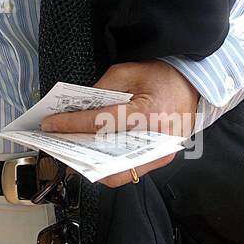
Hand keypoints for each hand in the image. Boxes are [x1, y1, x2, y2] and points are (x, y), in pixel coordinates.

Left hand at [39, 60, 199, 188]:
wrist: (193, 84)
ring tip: (68, 150)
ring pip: (118, 171)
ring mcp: (160, 153)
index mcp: (149, 112)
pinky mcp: (160, 159)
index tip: (50, 125)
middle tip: (55, 143)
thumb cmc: (162, 76)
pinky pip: (129, 169)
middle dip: (78, 151)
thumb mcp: (128, 72)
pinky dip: (107, 163)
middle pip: (108, 153)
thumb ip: (102, 89)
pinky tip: (89, 152)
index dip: (72, 124)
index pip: (102, 122)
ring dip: (90, 162)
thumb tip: (77, 109)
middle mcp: (156, 139)